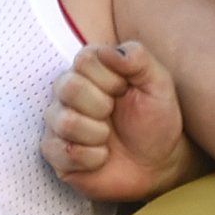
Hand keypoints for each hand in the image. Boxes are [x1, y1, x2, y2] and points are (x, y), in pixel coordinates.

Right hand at [40, 40, 200, 200]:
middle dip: (101, 106)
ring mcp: (58, 123)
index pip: (83, 59)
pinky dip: (92, 158)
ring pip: (65, 121)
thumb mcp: (159, 83)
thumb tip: (108, 52)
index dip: (109, 78)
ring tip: (108, 138)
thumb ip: (138, 57)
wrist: (158, 162)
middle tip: (114, 115)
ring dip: (98, 134)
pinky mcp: (55, 153)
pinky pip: (64, 152)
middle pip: (68, 87)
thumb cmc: (155, 119)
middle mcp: (67, 93)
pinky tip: (102, 157)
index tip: (124, 90)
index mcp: (90, 70)